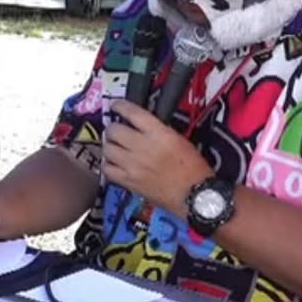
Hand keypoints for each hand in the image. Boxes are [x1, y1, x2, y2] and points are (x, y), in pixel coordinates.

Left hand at [104, 100, 212, 215]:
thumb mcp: (179, 139)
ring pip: (108, 149)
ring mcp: (133, 164)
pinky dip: (107, 165)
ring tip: (115, 147)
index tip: (117, 106)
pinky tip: (113, 164)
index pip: (132, 112)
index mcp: (159, 133)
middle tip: (117, 131)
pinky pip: (107, 169)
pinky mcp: (128, 181)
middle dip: (113, 129)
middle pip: (114, 130)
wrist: (194, 195)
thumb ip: (157, 129)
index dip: (120, 106)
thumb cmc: (193, 169)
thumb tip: (139, 124)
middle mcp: (142, 146)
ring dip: (109, 146)